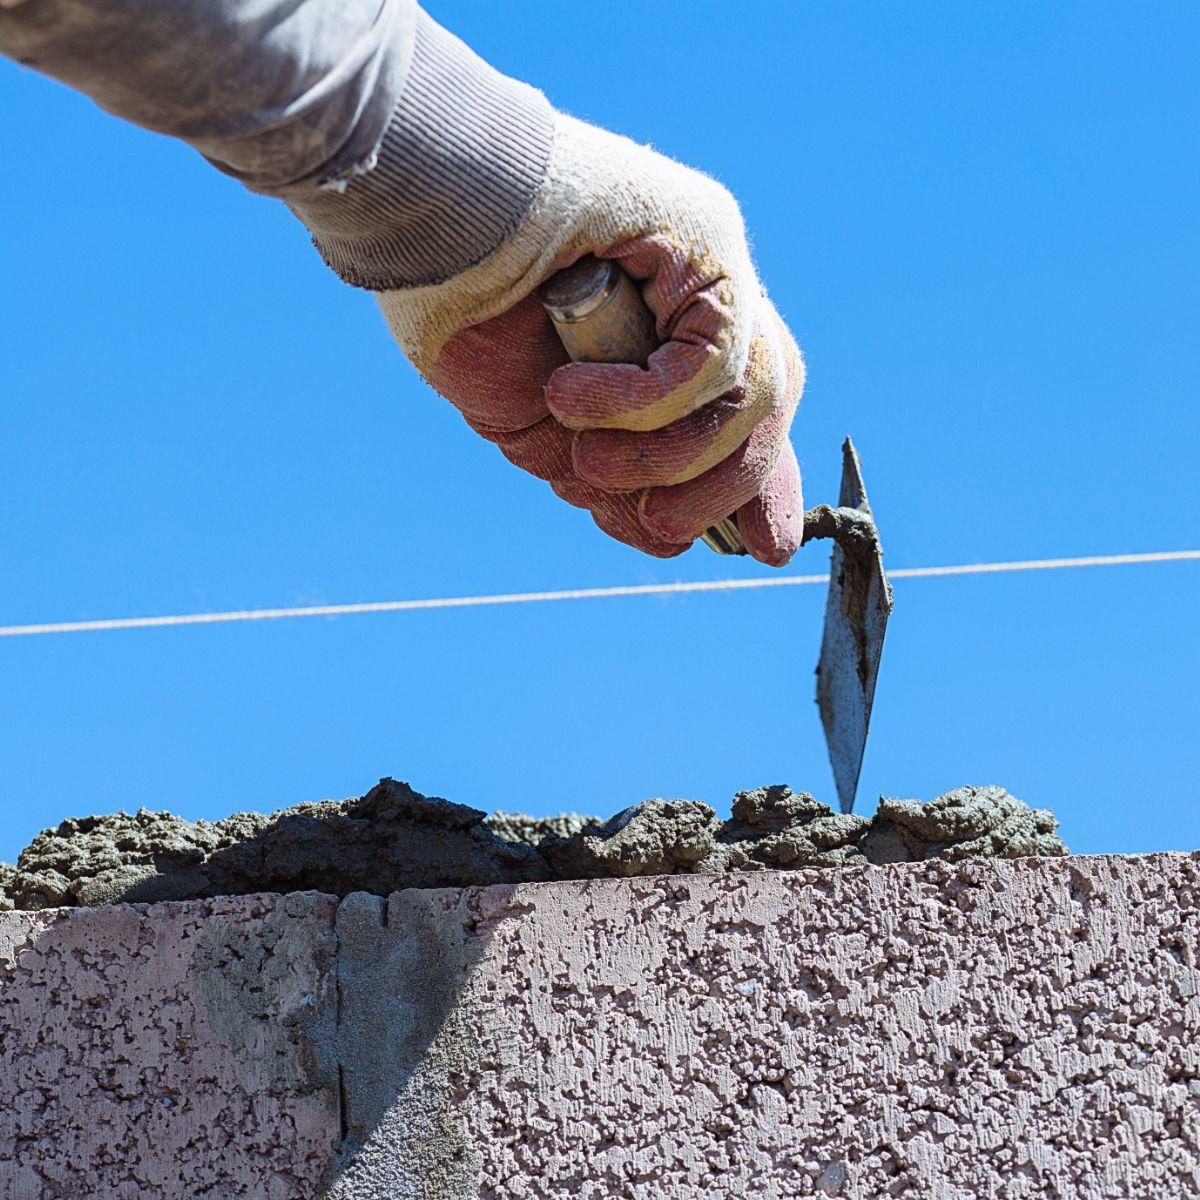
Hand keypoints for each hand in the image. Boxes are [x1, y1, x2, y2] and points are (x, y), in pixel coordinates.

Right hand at [378, 114, 804, 563]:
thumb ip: (613, 483)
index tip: (761, 548)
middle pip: (764, 411)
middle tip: (654, 520)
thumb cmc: (466, 317)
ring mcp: (710, 263)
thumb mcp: (546, 434)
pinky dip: (640, 400)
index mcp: (671, 341)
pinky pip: (712, 357)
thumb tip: (676, 540)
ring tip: (584, 457)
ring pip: (751, 395)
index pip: (746, 420)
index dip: (759, 487)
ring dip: (664, 458)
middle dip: (720, 491)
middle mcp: (703, 300)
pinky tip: (569, 394)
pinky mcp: (704, 233)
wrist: (418, 215)